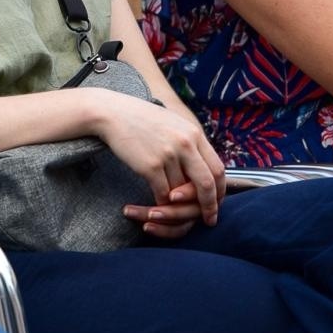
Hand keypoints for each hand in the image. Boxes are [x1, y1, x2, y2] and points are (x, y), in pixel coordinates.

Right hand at [96, 94, 225, 227]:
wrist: (112, 113)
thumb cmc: (142, 119)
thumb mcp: (174, 125)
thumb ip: (191, 144)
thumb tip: (204, 169)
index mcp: (194, 134)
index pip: (218, 169)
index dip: (220, 190)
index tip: (217, 202)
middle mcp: (185, 144)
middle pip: (207, 184)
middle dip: (209, 205)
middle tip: (208, 219)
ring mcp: (168, 155)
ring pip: (182, 192)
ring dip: (178, 204)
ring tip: (172, 208)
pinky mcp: (150, 166)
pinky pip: (163, 194)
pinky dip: (161, 203)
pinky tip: (156, 203)